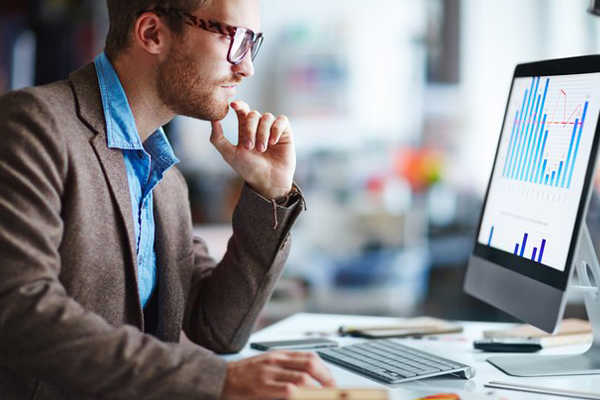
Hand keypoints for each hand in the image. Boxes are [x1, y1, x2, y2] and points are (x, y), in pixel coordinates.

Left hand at [210, 101, 295, 199]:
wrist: (268, 181)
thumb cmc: (248, 169)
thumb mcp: (229, 155)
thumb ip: (218, 138)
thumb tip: (213, 119)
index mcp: (245, 130)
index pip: (242, 111)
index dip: (238, 105)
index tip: (233, 105)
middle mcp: (258, 127)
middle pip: (253, 114)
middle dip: (251, 130)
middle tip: (250, 147)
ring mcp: (272, 129)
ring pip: (267, 117)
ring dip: (263, 133)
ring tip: (262, 149)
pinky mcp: (285, 132)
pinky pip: (282, 121)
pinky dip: (276, 129)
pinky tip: (274, 142)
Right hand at [220, 351, 335, 399]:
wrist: (220, 377)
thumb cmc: (244, 374)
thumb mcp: (267, 364)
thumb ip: (286, 367)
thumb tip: (308, 377)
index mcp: (279, 354)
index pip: (310, 356)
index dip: (325, 369)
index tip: (332, 381)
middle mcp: (277, 360)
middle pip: (310, 364)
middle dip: (326, 378)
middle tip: (333, 390)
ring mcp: (270, 373)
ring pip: (302, 378)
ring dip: (317, 389)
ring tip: (323, 396)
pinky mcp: (263, 387)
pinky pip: (289, 390)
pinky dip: (300, 395)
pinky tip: (304, 399)